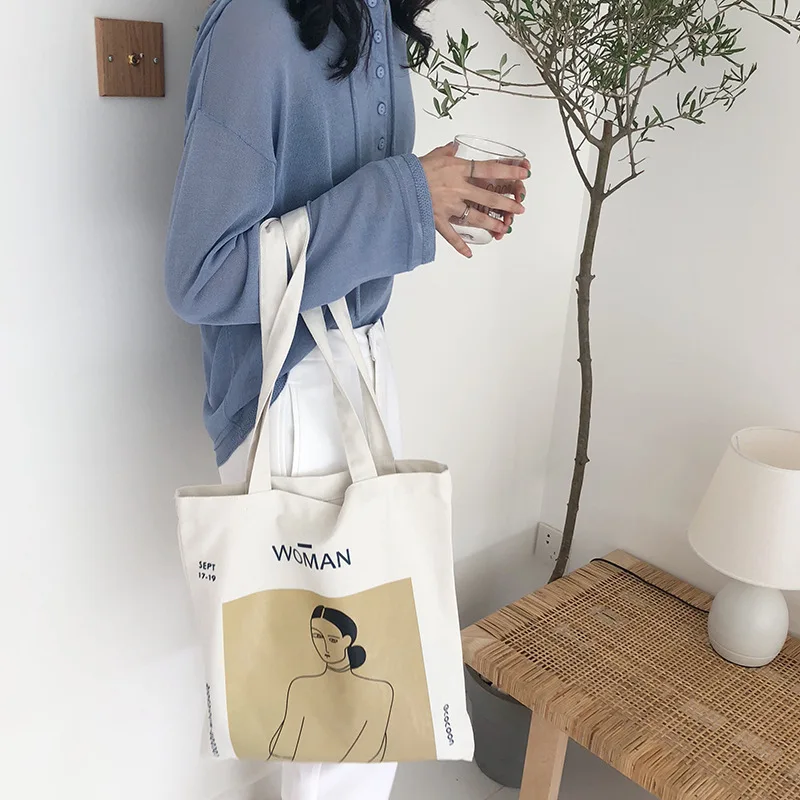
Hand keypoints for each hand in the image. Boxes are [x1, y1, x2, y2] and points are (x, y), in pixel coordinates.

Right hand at [420, 143, 529, 257]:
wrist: (395, 184)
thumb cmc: (413, 168)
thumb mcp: (433, 154)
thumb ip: (447, 152)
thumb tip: (455, 146)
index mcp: (458, 169)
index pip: (489, 169)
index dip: (509, 170)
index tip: (525, 172)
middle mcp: (457, 188)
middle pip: (488, 196)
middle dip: (506, 203)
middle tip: (520, 209)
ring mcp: (448, 206)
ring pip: (475, 216)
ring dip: (491, 223)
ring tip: (504, 228)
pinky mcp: (437, 220)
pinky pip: (451, 235)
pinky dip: (460, 246)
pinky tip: (470, 254)